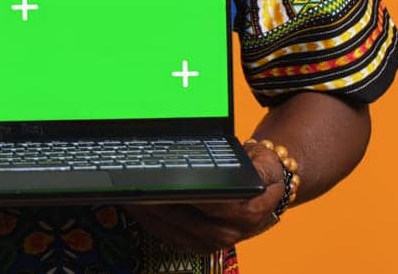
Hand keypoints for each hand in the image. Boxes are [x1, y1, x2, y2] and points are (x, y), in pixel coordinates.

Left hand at [127, 140, 300, 252]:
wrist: (268, 190)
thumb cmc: (259, 172)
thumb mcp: (260, 162)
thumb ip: (244, 160)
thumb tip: (217, 152)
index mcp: (247, 211)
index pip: (210, 203)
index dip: (182, 193)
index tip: (160, 182)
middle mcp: (231, 231)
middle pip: (184, 219)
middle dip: (157, 202)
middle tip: (134, 186)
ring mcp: (216, 242)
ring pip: (174, 231)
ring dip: (148, 214)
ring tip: (130, 195)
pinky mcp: (202, 246)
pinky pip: (172, 239)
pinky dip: (152, 224)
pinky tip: (139, 210)